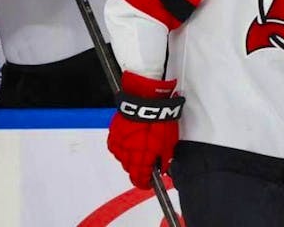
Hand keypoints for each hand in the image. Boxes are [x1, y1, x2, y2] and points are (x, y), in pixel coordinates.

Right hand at [107, 72, 182, 188]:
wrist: (146, 101)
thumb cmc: (159, 120)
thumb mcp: (169, 143)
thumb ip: (164, 159)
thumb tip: (162, 168)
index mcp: (142, 159)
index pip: (139, 179)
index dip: (144, 183)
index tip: (147, 182)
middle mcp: (127, 154)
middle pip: (131, 168)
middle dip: (139, 167)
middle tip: (148, 159)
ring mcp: (119, 143)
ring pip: (123, 157)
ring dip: (130, 155)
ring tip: (140, 144)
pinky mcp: (114, 133)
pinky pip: (117, 145)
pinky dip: (124, 145)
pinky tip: (131, 139)